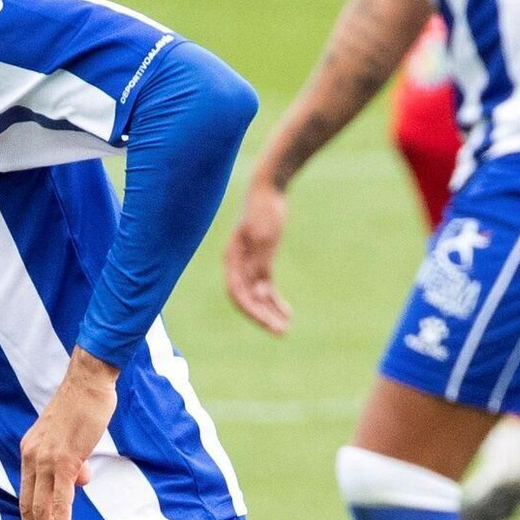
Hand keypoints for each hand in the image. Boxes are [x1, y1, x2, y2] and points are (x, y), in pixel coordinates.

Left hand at [19, 350, 117, 519]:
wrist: (89, 381)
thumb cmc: (84, 405)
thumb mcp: (73, 438)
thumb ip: (73, 462)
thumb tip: (80, 480)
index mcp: (31, 453)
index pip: (28, 494)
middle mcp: (32, 457)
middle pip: (28, 507)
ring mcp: (46, 460)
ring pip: (42, 508)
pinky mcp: (63, 460)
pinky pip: (60, 499)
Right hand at [223, 180, 292, 333]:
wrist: (269, 187)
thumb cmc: (264, 208)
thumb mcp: (265, 237)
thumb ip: (261, 265)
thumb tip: (259, 295)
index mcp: (232, 260)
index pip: (237, 294)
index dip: (252, 311)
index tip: (269, 324)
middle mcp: (237, 265)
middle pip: (247, 299)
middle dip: (263, 317)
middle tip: (281, 332)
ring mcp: (248, 264)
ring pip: (257, 296)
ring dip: (270, 312)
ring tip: (286, 327)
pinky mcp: (261, 260)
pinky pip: (265, 287)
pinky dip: (275, 300)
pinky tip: (287, 311)